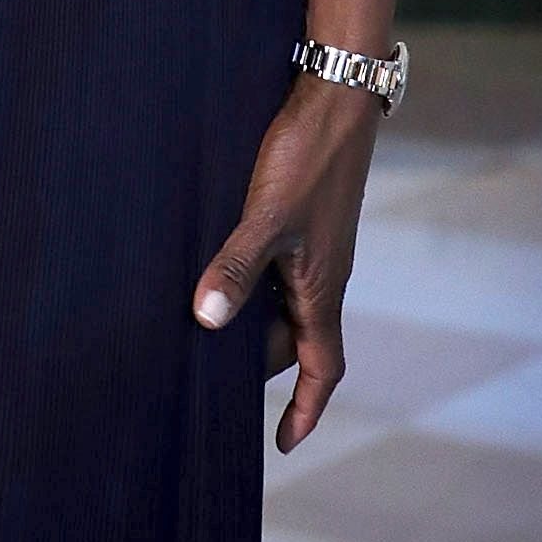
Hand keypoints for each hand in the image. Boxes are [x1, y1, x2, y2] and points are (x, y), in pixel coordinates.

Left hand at [193, 74, 379, 452]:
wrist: (337, 97)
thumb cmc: (308, 157)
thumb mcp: (266, 216)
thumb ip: (236, 267)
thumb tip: (207, 320)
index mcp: (322, 290)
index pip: (321, 368)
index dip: (304, 409)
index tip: (282, 443)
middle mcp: (323, 275)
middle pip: (295, 340)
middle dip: (261, 365)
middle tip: (212, 378)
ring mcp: (315, 246)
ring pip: (284, 302)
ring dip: (252, 318)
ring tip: (203, 325)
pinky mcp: (303, 217)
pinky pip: (279, 268)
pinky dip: (252, 280)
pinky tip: (217, 263)